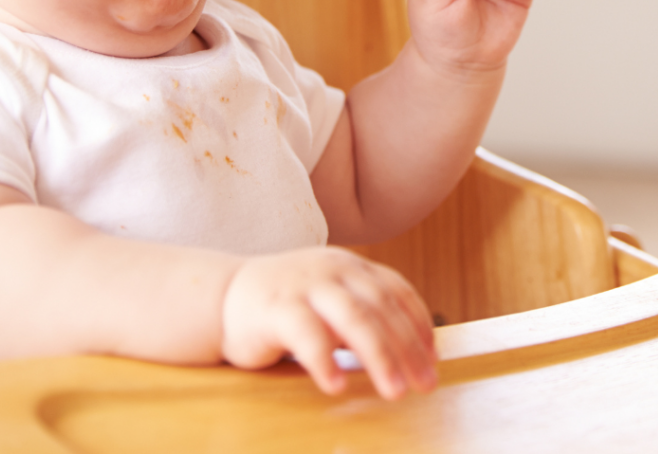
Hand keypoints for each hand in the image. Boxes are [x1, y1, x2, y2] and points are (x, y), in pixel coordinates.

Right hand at [221, 247, 436, 398]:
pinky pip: (307, 334)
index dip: (419, 323)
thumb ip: (363, 313)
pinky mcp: (275, 307)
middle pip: (380, 307)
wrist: (224, 297)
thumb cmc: (285, 306)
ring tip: (394, 391)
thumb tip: (414, 352)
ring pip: (353, 317)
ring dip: (379, 356)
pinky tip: (336, 384)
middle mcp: (330, 270)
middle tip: (424, 385)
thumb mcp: (330, 298)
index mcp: (347, 265)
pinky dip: (325, 360)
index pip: (394, 289)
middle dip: (407, 348)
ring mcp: (303, 285)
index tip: (433, 358)